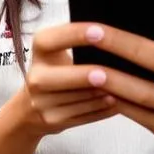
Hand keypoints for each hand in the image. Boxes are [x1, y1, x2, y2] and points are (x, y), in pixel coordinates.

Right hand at [14, 23, 118, 139]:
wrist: (29, 109)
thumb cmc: (54, 71)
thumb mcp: (56, 52)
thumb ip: (76, 43)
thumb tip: (114, 37)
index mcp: (39, 52)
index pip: (52, 39)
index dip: (76, 35)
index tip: (100, 32)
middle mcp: (36, 77)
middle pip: (62, 77)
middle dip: (85, 77)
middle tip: (106, 75)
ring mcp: (41, 103)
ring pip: (78, 99)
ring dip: (102, 95)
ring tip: (124, 89)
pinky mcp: (53, 121)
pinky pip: (84, 116)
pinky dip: (103, 110)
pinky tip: (118, 103)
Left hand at [82, 25, 153, 153]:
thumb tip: (138, 18)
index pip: (152, 53)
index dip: (120, 42)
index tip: (95, 30)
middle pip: (140, 84)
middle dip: (108, 68)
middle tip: (83, 53)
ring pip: (134, 103)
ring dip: (108, 87)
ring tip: (85, 72)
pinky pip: (136, 116)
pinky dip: (118, 101)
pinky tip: (101, 89)